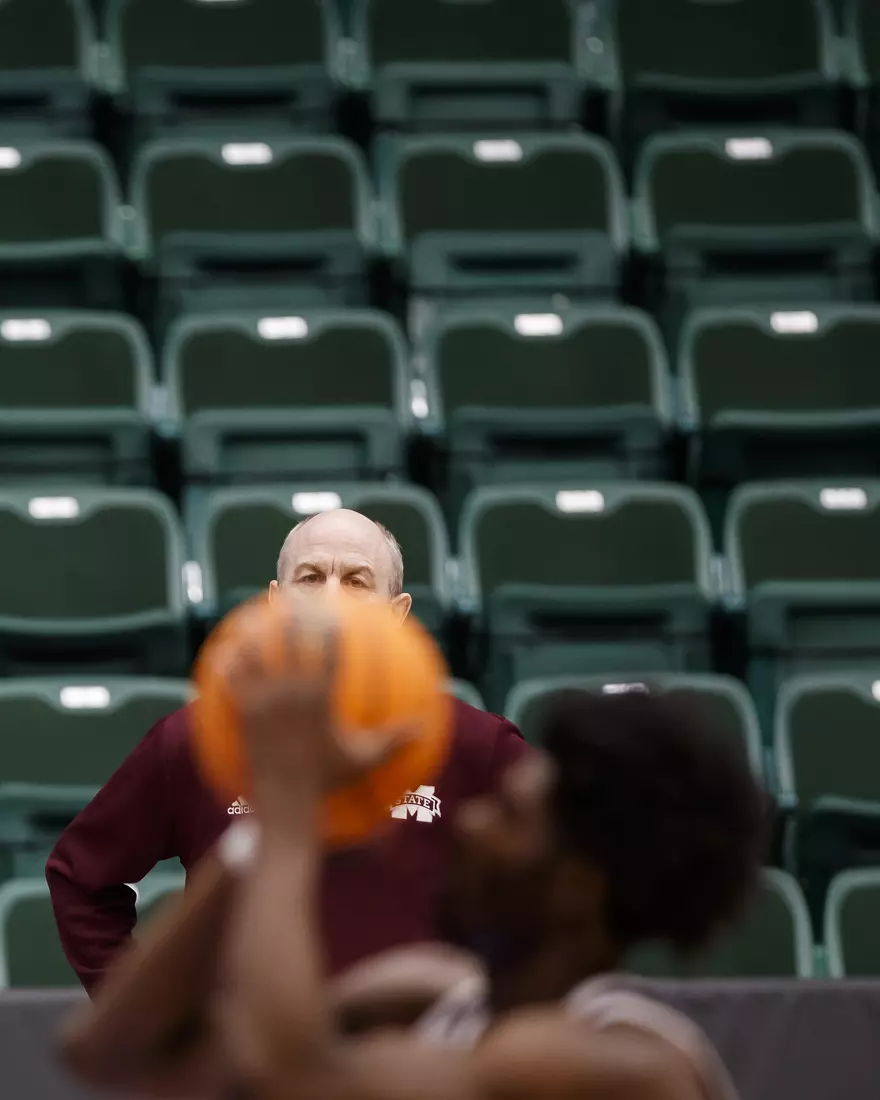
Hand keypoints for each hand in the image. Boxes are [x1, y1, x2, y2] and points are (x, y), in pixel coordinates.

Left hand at [226, 613, 413, 798]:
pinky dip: (228, 664)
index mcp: (322, 697)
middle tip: (294, 600)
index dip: (332, 626)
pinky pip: (231, 680)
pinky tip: (224, 653)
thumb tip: (424, 727)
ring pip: (256, 654)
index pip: (330, 650)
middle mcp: (292, 692)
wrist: (284, 803)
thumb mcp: (364, 760)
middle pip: (292, 641)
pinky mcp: (243, 713)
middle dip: (294, 617)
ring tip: (251, 619)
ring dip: (254, 633)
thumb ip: (394, 740)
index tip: (333, 611)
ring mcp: (265, 701)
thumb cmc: (326, 782)